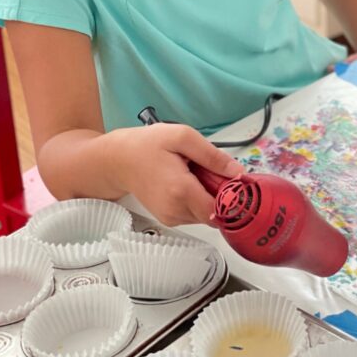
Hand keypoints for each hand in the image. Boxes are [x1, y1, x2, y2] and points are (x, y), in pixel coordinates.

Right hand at [117, 123, 245, 226]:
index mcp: (181, 191)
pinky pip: (194, 214)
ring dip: (207, 197)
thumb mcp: (183, 137)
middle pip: (215, 212)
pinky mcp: (169, 219)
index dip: (232, 196)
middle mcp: (176, 210)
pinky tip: (186, 183)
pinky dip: (196, 200)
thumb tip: (238, 172)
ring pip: (206, 215)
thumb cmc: (147, 146)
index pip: (221, 210)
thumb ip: (213, 156)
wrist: (118, 160)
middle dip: (219, 194)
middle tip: (207, 171)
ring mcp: (171, 217)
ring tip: (193, 174)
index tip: (231, 180)